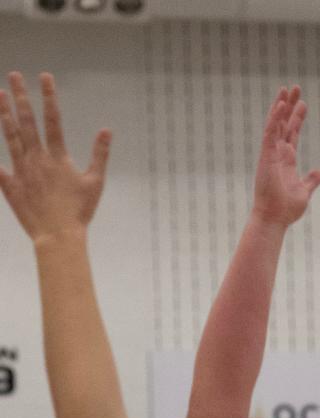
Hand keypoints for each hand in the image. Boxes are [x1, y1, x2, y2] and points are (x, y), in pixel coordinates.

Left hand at [0, 72, 110, 241]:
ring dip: (5, 113)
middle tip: (14, 75)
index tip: (45, 76)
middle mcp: (36, 159)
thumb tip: (106, 131)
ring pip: (11, 136)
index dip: (49, 96)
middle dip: (21, 96)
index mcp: (57, 157)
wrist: (57, 237)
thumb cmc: (79, 212)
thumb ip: (99, 155)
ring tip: (0, 95)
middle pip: (27, 121)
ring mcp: (21, 171)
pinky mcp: (10, 186)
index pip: (53, 120)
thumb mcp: (95, 183)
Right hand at [252, 84, 319, 227]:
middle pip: (284, 123)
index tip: (303, 103)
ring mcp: (271, 153)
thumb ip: (311, 180)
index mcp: (287, 160)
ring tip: (286, 89)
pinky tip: (280, 105)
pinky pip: (270, 133)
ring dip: (281, 106)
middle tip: (295, 88)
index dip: (298, 118)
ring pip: (275, 123)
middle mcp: (278, 153)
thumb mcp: (304, 191)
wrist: (275, 218)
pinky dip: (274, 118)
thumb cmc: (286, 209)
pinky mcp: (266, 156)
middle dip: (290, 106)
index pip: (293, 133)